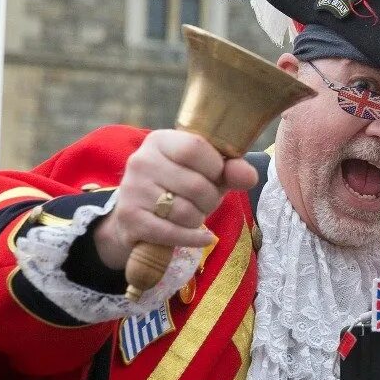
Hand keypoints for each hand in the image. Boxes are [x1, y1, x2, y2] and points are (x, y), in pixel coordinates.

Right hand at [92, 130, 258, 270]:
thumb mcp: (208, 173)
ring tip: (193, 215)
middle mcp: (141, 160)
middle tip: (205, 203)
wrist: (139, 215)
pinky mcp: (129, 218)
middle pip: (195, 184)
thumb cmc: (180, 187)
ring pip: (185, 212)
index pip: (195, 147)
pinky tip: (203, 238)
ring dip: (199, 219)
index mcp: (160, 140)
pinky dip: (194, 238)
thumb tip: (249, 176)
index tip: (215, 176)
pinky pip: (172, 233)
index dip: (215, 167)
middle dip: (210, 200)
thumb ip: (232, 171)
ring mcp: (132, 189)